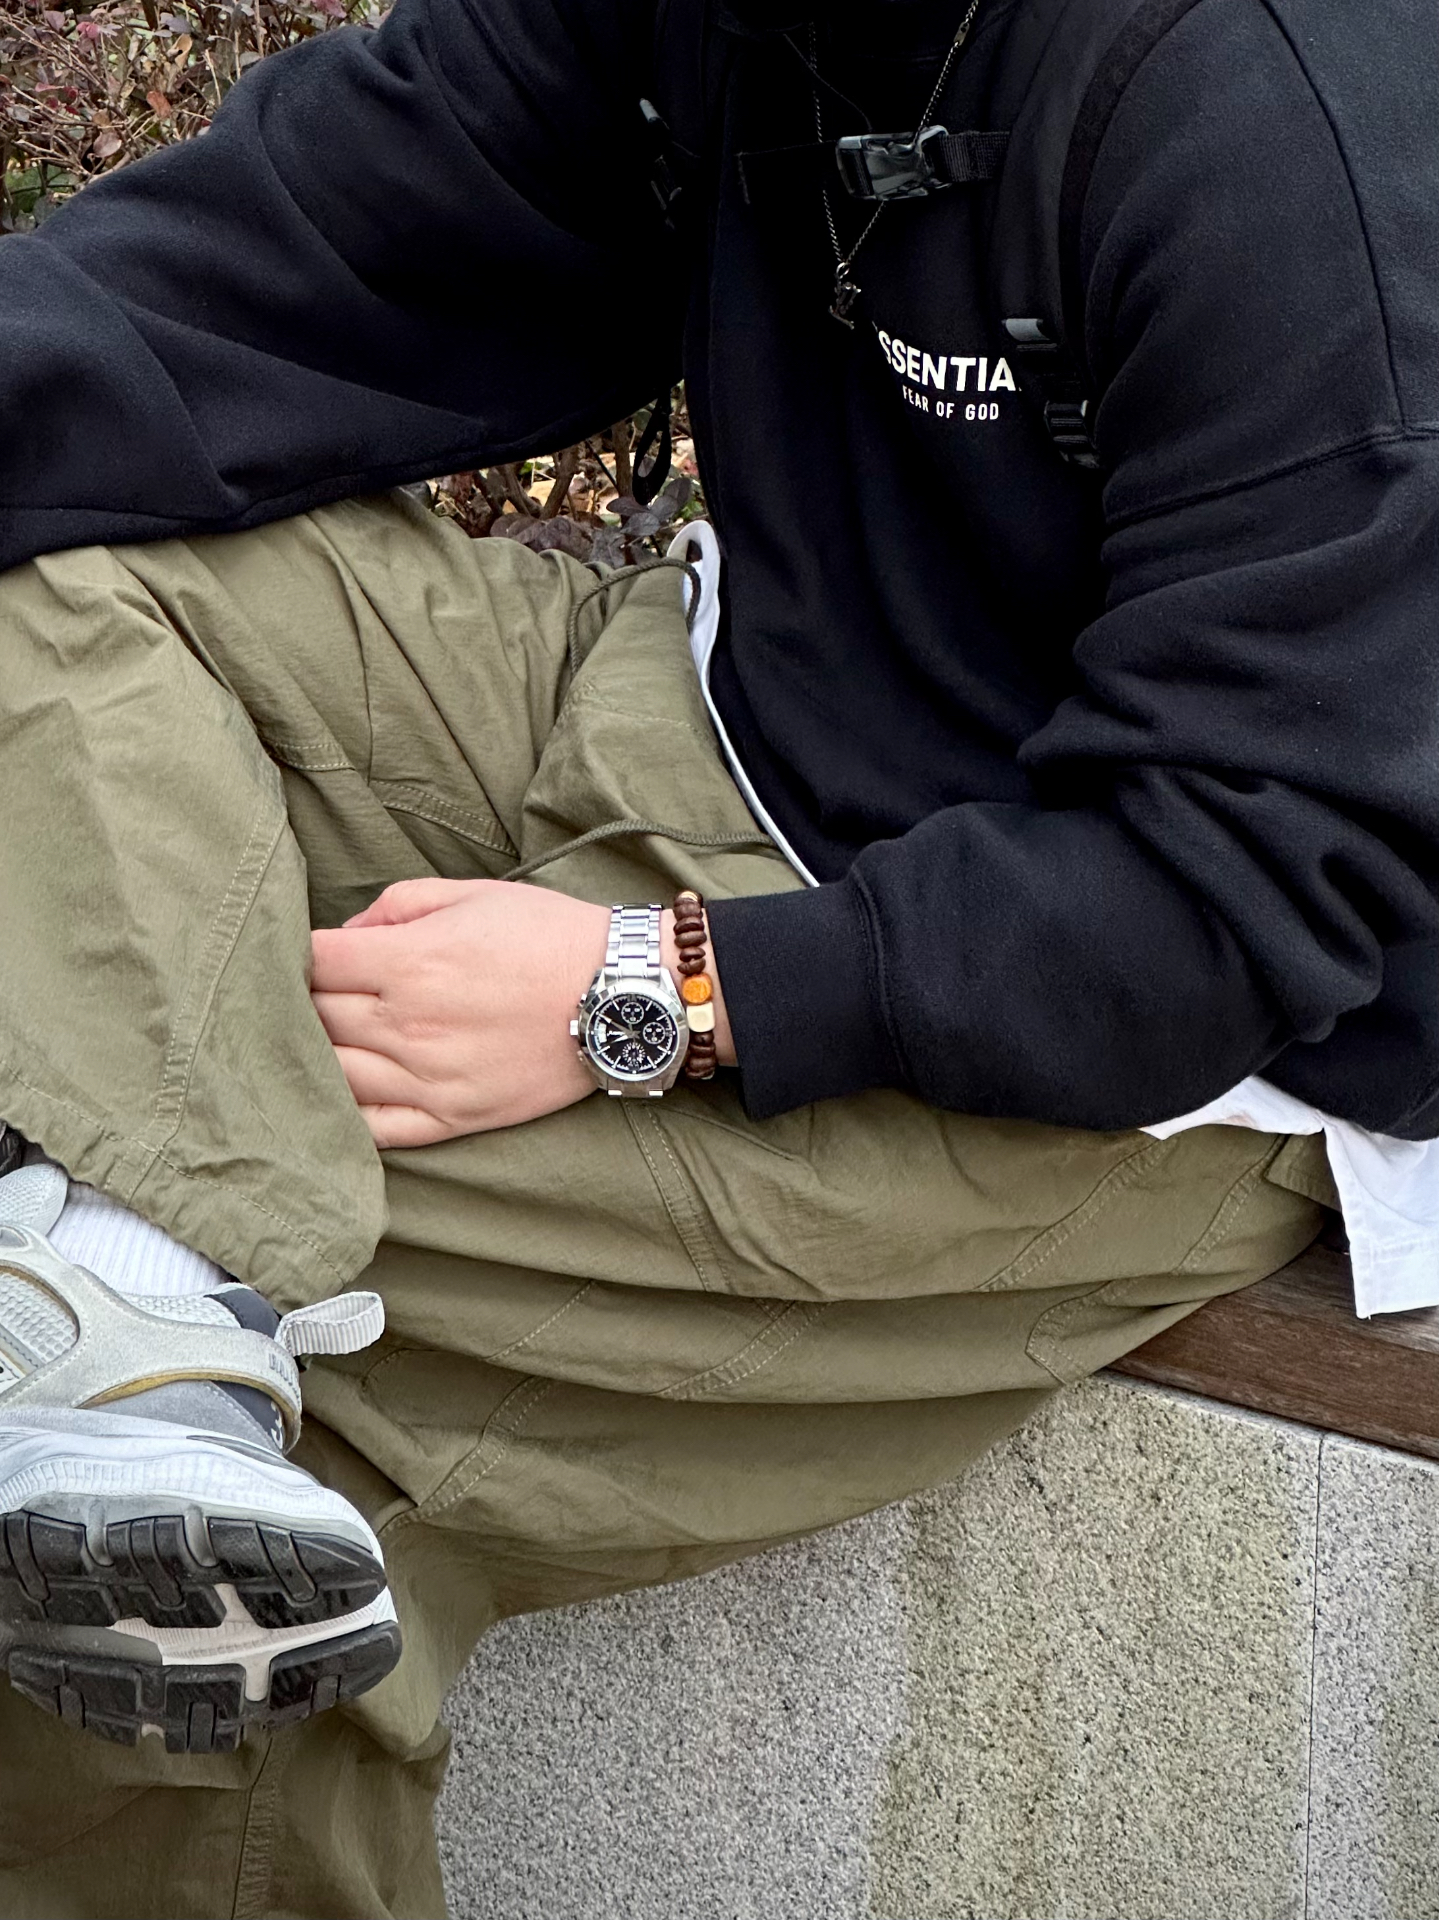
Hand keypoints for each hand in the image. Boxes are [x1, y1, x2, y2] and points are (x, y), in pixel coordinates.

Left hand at [311, 879, 608, 1147]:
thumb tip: (343, 936)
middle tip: (309, 993)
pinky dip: (345, 1115)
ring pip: (331, 1076)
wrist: (621, 995)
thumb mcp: (471, 895)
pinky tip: (342, 1094)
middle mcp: (409, 1025)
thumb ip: (394, 906)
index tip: (305, 952)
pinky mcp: (452, 1118)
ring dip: (314, 1056)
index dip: (295, 952)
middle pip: (312, 1018)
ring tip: (321, 1041)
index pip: (311, 961)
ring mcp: (428, 1079)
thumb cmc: (549, 936)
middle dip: (301, 1000)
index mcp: (409, 962)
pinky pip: (373, 1130)